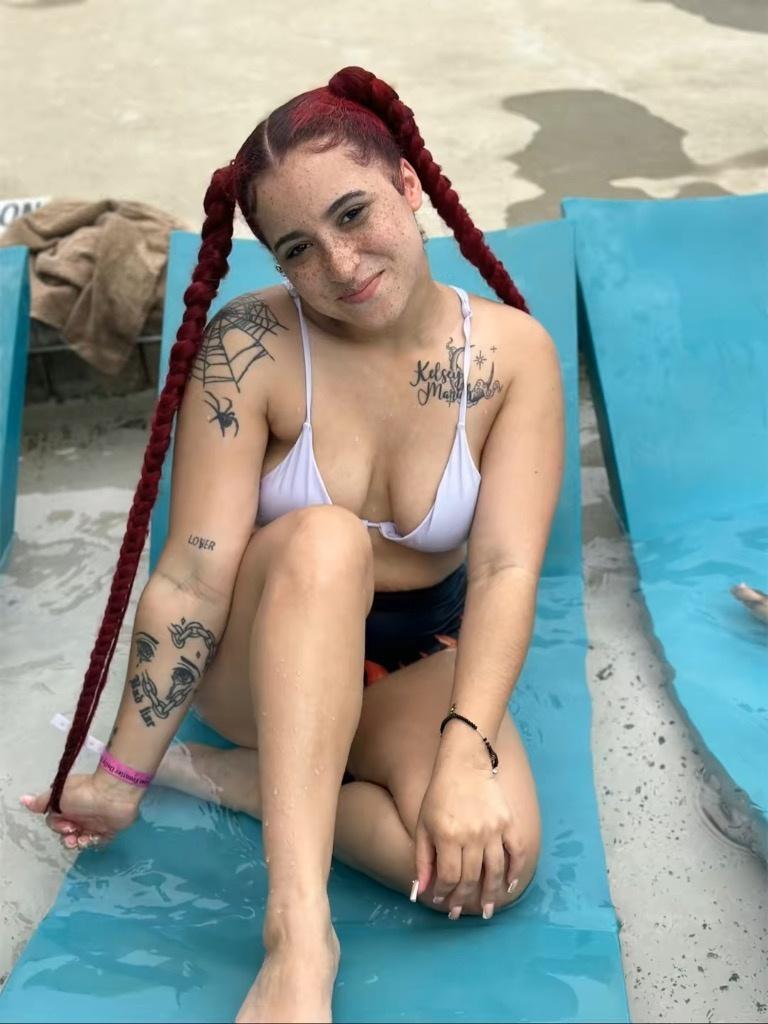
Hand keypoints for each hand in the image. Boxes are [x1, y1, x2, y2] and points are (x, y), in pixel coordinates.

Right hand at [20, 772, 142, 850]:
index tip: (65, 824)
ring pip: (82, 840)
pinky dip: (95, 843)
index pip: (58, 822)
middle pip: (69, 833)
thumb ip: (42, 802)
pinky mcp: (109, 829)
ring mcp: (95, 822)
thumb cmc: (85, 793)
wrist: (113, 794)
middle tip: (73, 834)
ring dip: (79, 842)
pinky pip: (99, 842)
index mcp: (69, 806)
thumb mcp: (59, 795)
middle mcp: (81, 815)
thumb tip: (23, 799)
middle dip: (67, 838)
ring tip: (83, 839)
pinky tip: (95, 838)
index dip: (58, 826)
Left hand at [414, 761, 523, 919]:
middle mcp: (472, 835)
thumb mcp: (423, 824)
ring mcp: (493, 829)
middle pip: (471, 877)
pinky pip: (516, 852)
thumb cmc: (439, 795)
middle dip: (464, 899)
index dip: (445, 892)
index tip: (442, 902)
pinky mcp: (508, 822)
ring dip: (491, 894)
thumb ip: (423, 858)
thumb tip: (421, 890)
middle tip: (460, 913)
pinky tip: (509, 885)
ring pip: (495, 871)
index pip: (449, 876)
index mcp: (448, 835)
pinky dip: (515, 871)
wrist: (465, 764)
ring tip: (487, 911)